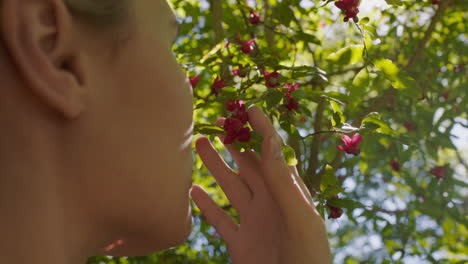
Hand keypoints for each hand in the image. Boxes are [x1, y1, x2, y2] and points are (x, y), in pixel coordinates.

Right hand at [189, 105, 331, 263]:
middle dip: (233, 144)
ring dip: (215, 167)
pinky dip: (205, 206)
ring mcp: (253, 223)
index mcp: (289, 194)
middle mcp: (270, 204)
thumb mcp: (300, 218)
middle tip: (217, 123)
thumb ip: (284, 182)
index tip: (249, 107)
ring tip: (200, 145)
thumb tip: (272, 143)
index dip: (263, 130)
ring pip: (230, 188)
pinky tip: (192, 190)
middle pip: (247, 166)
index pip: (274, 154)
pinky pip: (219, 219)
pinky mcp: (239, 243)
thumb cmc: (309, 259)